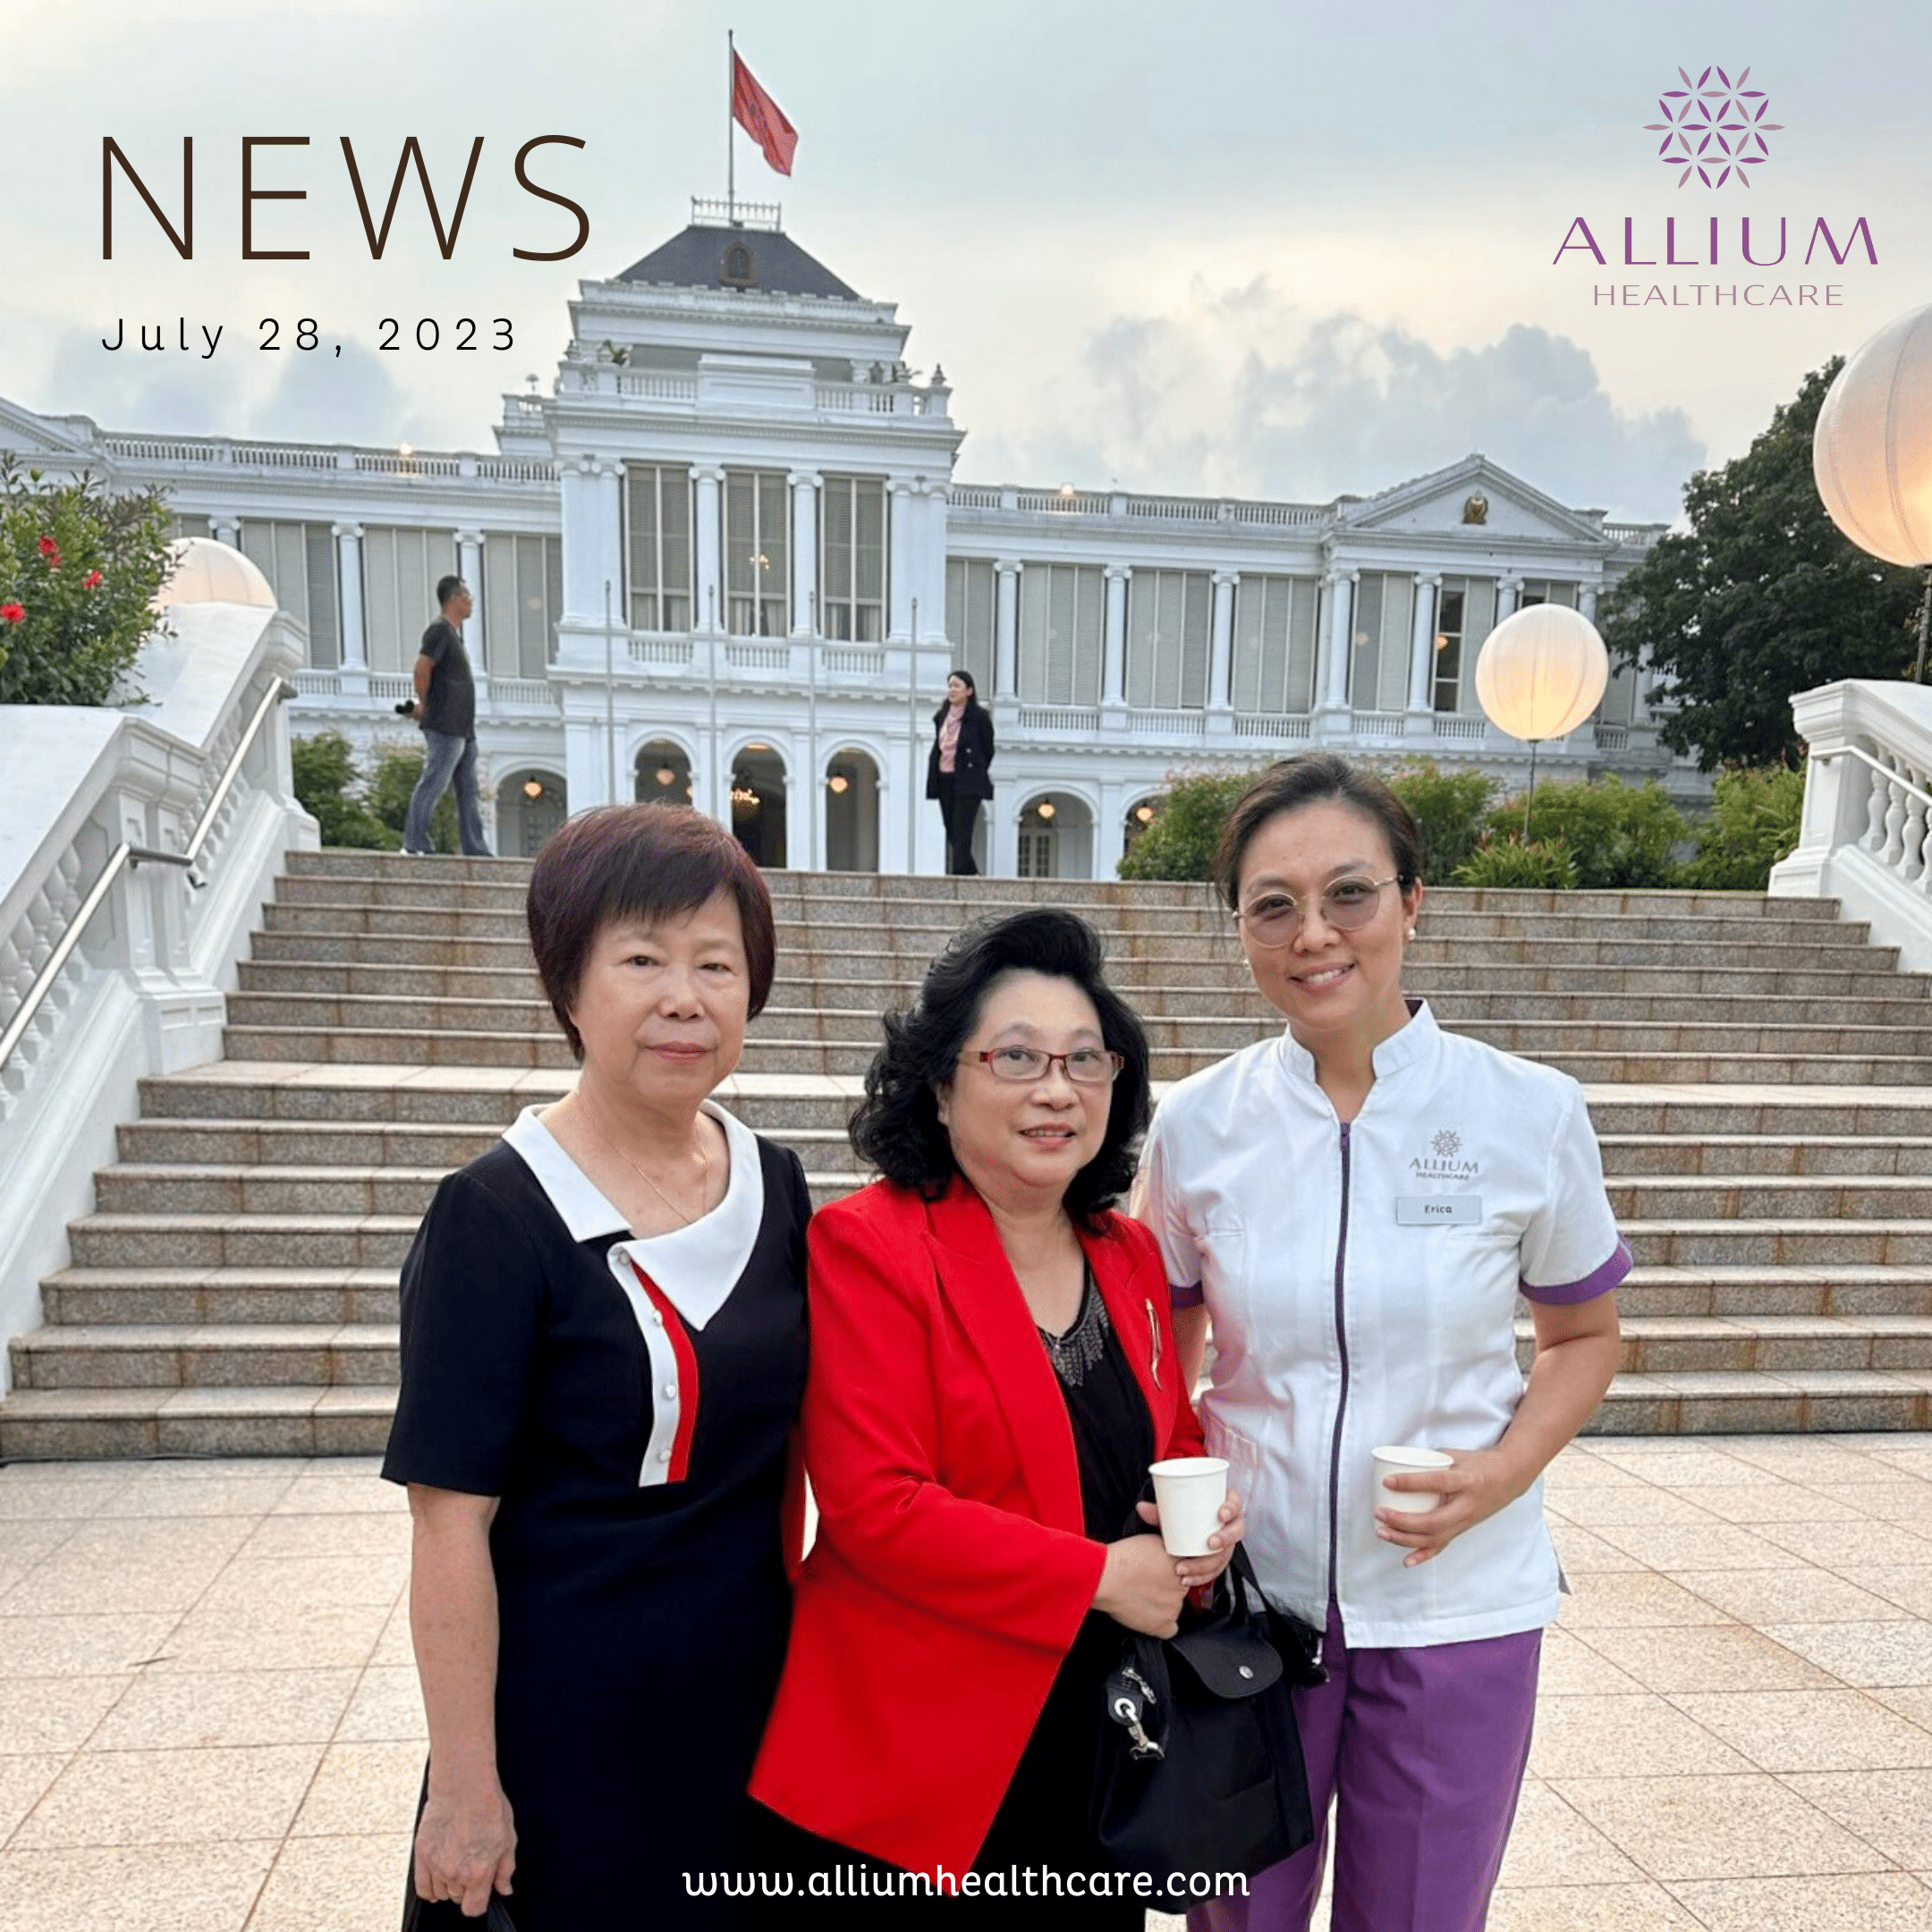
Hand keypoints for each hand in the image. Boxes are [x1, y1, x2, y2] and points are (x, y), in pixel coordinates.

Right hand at [415, 1774, 515, 1917]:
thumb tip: (504, 1890)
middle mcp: (455, 1874)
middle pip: (458, 1898)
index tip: (481, 1890)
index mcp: (479, 1872)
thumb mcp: (508, 1838)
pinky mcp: (421, 1855)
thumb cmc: (489, 1807)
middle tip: (471, 1863)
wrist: (463, 1785)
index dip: (479, 1901)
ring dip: (449, 1883)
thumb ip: (505, 1869)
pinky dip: (430, 1886)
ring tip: (456, 1860)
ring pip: (441, 1893)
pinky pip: (422, 1888)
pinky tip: (439, 1875)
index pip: (474, 1908)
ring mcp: (436, 1866)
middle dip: (466, 1887)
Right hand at [1093, 1532, 1188, 1636]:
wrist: (1106, 1577)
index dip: (1171, 1570)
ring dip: (1163, 1602)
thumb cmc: (1123, 1557)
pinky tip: (1150, 1615)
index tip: (1160, 1571)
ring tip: (1143, 1595)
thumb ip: (1169, 1549)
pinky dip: (1162, 1624)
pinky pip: (1170, 1629)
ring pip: (1174, 1606)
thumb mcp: (1153, 1540)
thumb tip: (1173, 1554)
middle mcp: (1182, 1587)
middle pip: (1181, 1588)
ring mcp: (1173, 1607)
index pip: (1186, 1570)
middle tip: (1149, 1582)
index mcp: (1182, 1565)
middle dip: (1168, 1586)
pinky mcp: (1161, 1625)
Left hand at [1134, 1490, 1246, 1590]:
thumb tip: (1141, 1508)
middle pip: (1236, 1531)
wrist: (1187, 1529)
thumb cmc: (1185, 1514)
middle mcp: (1230, 1525)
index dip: (1232, 1508)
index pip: (1236, 1502)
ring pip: (1225, 1556)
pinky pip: (1216, 1571)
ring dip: (1207, 1564)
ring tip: (1185, 1568)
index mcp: (1225, 1505)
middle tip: (1209, 1543)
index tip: (1220, 1515)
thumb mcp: (1174, 1511)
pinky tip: (1187, 1580)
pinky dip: (1201, 1577)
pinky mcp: (1219, 1560)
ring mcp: (1227, 1544)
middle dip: (1225, 1539)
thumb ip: (1159, 1511)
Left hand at [1375, 1446, 1525, 1567]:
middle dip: (1403, 1521)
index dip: (1410, 1483)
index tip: (1387, 1481)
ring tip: (1382, 1532)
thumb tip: (1397, 1462)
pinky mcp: (1463, 1529)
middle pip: (1434, 1520)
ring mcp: (1466, 1521)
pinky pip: (1443, 1546)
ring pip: (1435, 1537)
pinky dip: (1423, 1555)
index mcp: (1466, 1481)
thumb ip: (1429, 1461)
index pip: (1437, 1483)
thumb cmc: (1478, 1463)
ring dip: (1406, 1538)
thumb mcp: (1456, 1455)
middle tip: (1380, 1513)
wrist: (1509, 1478)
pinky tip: (1406, 1560)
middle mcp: (1467, 1505)